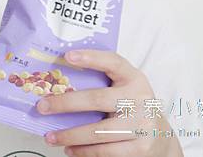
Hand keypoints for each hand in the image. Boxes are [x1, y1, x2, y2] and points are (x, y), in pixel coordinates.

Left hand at [35, 50, 182, 156]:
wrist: (160, 137)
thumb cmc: (131, 106)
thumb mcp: (123, 88)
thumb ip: (101, 82)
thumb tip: (58, 82)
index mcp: (133, 78)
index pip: (113, 62)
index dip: (91, 58)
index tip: (68, 56)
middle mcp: (140, 99)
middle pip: (97, 99)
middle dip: (65, 103)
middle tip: (42, 107)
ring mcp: (142, 124)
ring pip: (98, 131)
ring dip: (70, 135)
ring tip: (51, 137)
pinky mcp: (140, 148)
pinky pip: (106, 151)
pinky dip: (84, 152)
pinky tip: (70, 150)